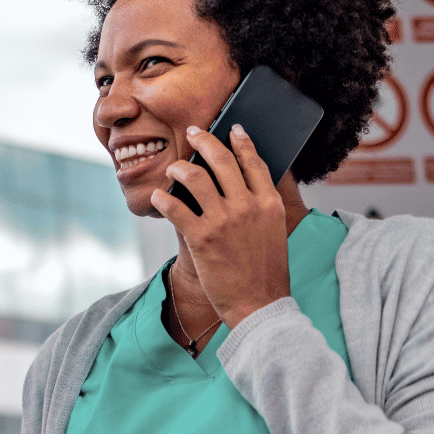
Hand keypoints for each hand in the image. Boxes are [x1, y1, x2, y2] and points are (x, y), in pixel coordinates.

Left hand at [149, 123, 290, 330]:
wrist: (259, 304)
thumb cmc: (266, 272)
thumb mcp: (275, 232)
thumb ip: (262, 206)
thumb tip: (244, 187)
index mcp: (269, 203)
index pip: (254, 162)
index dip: (242, 142)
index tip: (232, 129)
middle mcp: (247, 206)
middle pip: (222, 160)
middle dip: (204, 141)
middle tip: (194, 133)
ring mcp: (224, 221)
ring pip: (196, 178)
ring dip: (179, 168)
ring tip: (172, 168)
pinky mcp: (201, 238)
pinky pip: (175, 208)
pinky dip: (163, 199)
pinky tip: (158, 196)